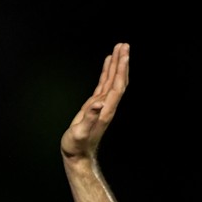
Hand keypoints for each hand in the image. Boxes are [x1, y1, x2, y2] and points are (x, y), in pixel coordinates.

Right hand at [61, 42, 129, 161]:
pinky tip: (108, 63)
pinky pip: (103, 85)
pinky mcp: (95, 106)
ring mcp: (102, 105)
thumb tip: (99, 102)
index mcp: (105, 110)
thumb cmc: (77, 146)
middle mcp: (106, 106)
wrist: (77, 156)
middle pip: (118, 81)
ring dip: (116, 65)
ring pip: (112, 81)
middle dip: (122, 63)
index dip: (121, 69)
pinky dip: (107, 72)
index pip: (117, 86)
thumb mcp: (80, 132)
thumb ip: (89, 117)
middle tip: (124, 45)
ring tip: (119, 48)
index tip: (123, 53)